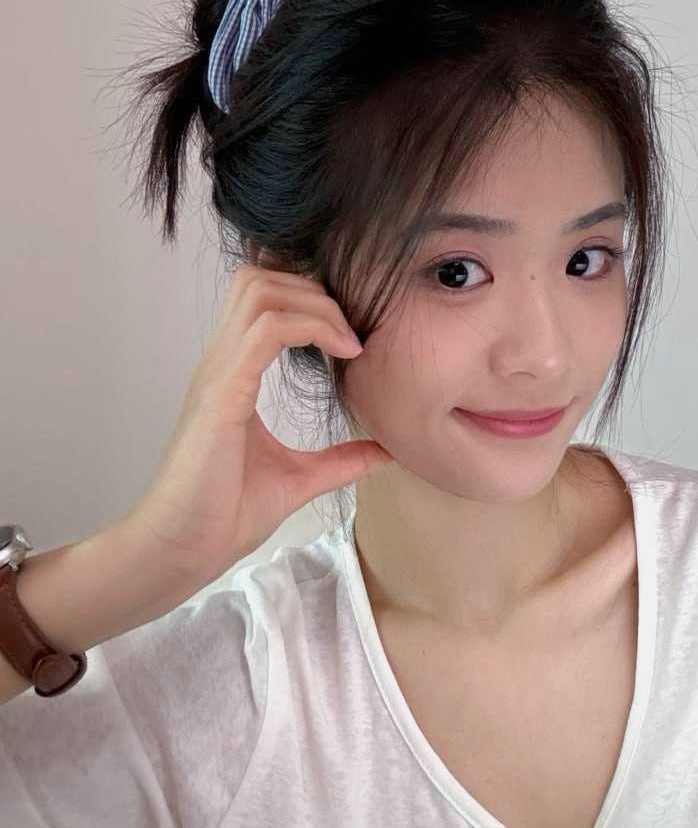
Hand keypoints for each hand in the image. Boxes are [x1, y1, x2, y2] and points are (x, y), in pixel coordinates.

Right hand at [125, 264, 392, 580]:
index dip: (310, 299)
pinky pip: (266, 330)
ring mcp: (218, 374)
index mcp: (233, 373)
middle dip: (314, 290)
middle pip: (259, 278)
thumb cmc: (224, 515)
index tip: (352, 337)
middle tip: (352, 333)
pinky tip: (343, 355)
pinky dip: (310, 327)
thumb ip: (339, 461)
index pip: (262, 298)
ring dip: (315, 304)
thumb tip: (384, 452)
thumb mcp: (298, 480)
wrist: (183, 549)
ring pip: (261, 291)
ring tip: (349, 343)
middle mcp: (221, 362)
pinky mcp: (222, 394)